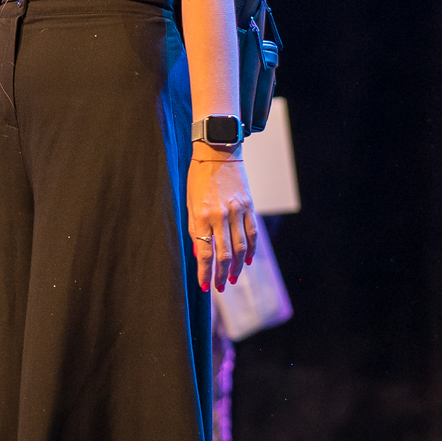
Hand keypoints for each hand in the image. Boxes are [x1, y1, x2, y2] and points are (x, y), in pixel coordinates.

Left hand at [188, 152, 256, 292]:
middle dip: (222, 274)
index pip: (205, 252)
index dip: (205, 272)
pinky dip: (251, 250)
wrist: (218, 152)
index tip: (205, 287)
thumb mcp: (189, 201)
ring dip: (237, 267)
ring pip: (241, 248)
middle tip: (220, 288)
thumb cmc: (198, 177)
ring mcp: (237, 211)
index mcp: (202, 215)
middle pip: (225, 254)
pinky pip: (252, 234)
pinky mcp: (248, 206)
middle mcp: (221, 215)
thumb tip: (199, 252)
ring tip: (233, 279)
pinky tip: (247, 260)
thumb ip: (194, 228)